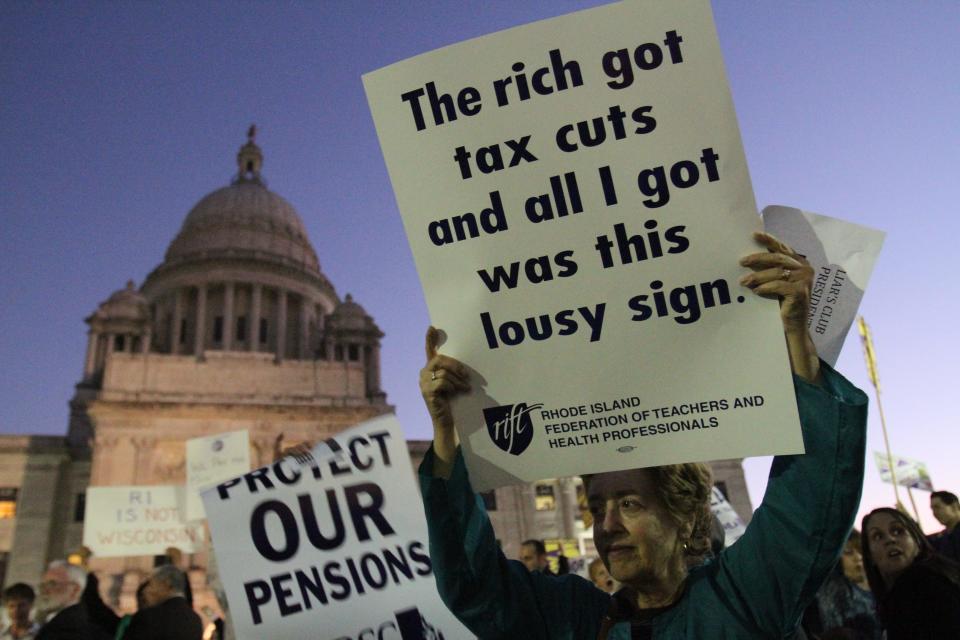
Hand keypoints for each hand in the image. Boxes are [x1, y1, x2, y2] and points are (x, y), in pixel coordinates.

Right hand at [419, 326, 469, 475]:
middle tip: (467, 375)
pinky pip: (442, 381)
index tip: (433, 327)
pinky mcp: (427, 391)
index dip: (429, 339)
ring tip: (466, 387)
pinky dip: (454, 386)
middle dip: (455, 365)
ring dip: (458, 379)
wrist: (447, 422)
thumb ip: (454, 372)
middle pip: (440, 359)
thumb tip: (465, 365)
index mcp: (430, 369)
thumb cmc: (453, 402)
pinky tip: (458, 392)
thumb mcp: (455, 383)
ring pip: (443, 371)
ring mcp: (423, 383)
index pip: (429, 351)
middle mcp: (424, 374)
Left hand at [740, 232, 820, 381]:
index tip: (753, 234)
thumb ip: (768, 269)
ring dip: (757, 276)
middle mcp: (805, 268)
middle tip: (741, 262)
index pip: (782, 248)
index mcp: (799, 262)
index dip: (768, 240)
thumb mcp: (775, 282)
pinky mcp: (801, 292)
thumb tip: (747, 257)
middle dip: (757, 259)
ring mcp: (805, 280)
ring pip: (776, 272)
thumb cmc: (781, 303)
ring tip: (743, 281)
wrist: (792, 327)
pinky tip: (756, 291)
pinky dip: (765, 287)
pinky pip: (779, 286)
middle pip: (777, 258)